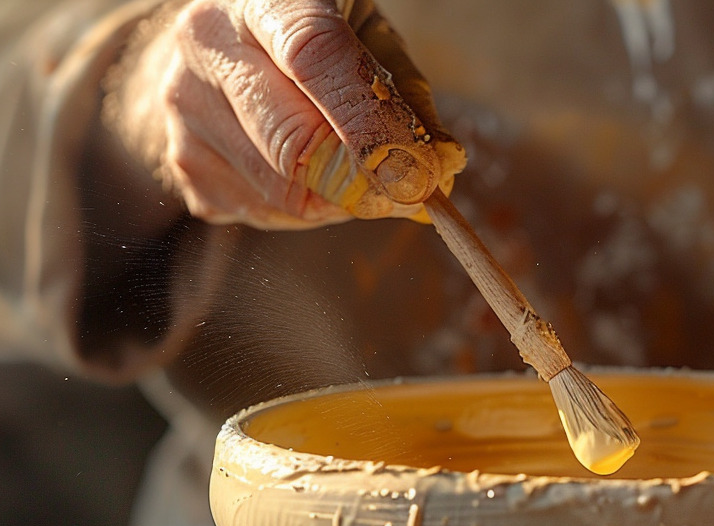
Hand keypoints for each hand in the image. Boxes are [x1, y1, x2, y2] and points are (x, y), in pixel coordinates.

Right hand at [104, 0, 464, 227]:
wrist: (220, 40)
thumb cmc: (313, 35)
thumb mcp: (367, 33)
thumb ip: (405, 93)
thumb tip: (438, 169)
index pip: (315, 56)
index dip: (370, 124)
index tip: (419, 172)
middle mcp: (207, 46)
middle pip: (295, 143)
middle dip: (366, 182)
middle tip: (412, 191)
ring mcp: (185, 109)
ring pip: (285, 192)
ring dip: (343, 200)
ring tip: (355, 166)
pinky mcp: (184, 164)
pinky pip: (268, 212)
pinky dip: (308, 206)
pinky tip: (308, 170)